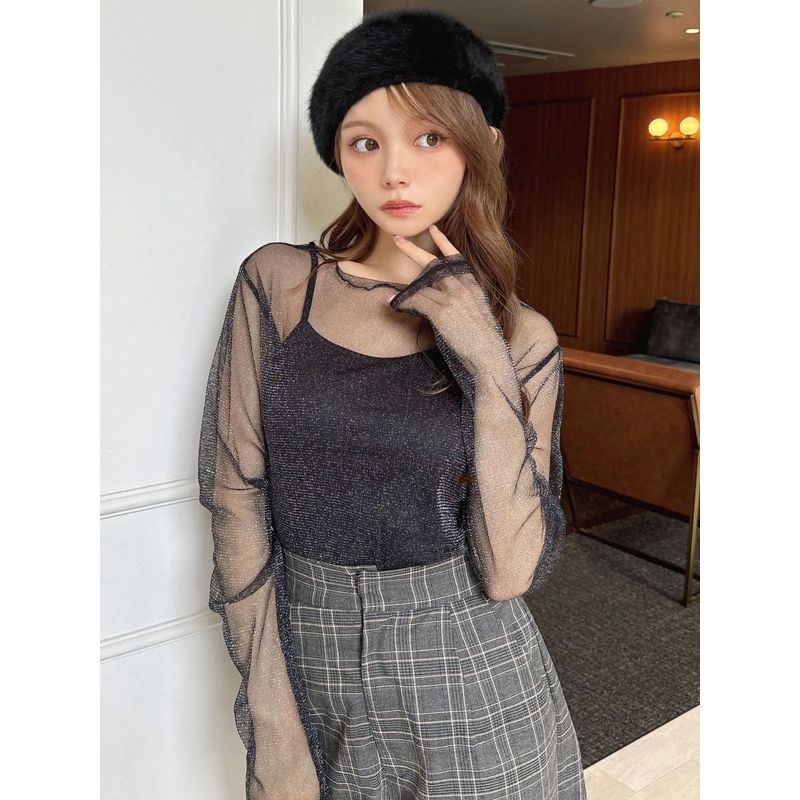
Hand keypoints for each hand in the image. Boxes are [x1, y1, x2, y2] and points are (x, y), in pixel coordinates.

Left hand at [389, 225, 510, 377]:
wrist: (489, 355)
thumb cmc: (484, 340)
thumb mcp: (478, 313)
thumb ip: (464, 300)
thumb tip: (444, 298)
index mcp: (473, 285)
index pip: (456, 258)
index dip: (443, 242)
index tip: (434, 229)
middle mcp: (462, 287)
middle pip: (434, 264)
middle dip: (414, 251)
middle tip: (399, 239)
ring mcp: (452, 299)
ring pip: (423, 284)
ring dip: (407, 288)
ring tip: (394, 293)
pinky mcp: (442, 312)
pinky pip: (418, 301)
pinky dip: (405, 302)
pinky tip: (395, 303)